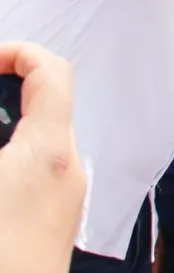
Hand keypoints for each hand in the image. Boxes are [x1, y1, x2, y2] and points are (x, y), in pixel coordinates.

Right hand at [0, 43, 85, 272]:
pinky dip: (12, 159)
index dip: (17, 52)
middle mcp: (67, 167)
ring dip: (6, 128)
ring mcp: (67, 195)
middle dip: (3, 95)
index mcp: (48, 149)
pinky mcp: (57, 219)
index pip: (52, 70)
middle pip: (44, 104)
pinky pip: (37, 170)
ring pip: (38, 139)